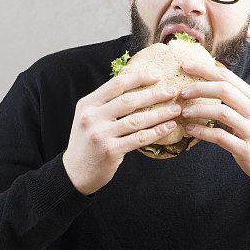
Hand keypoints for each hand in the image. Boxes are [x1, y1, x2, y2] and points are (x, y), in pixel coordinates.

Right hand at [63, 71, 180, 194]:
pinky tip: (169, 127)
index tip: (157, 76)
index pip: (116, 85)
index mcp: (87, 104)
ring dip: (160, 113)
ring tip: (175, 109)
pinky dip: (157, 131)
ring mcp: (100, 134)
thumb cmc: (87, 143)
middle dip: (154, 94)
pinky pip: (139, 138)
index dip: (138, 78)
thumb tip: (136, 87)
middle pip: (129, 101)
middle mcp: (91, 117)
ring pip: (136, 120)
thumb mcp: (89, 118)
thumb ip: (106, 104)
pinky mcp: (110, 150)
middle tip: (171, 91)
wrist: (74, 172)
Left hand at [179, 60, 249, 186]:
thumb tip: (208, 84)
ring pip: (221, 112)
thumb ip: (236, 100)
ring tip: (184, 112)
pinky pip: (220, 136)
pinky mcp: (246, 149)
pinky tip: (190, 129)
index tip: (185, 65)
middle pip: (224, 89)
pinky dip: (202, 132)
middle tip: (182, 92)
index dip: (205, 69)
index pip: (228, 76)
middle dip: (199, 87)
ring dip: (199, 110)